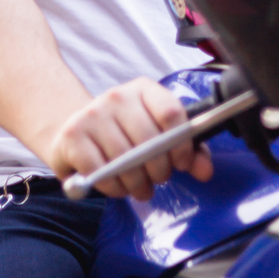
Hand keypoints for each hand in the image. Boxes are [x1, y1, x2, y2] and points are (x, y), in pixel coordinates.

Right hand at [48, 78, 213, 201]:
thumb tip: (206, 171)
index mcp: (144, 90)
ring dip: (136, 184)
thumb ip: (187, 151)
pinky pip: (101, 172)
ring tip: (138, 187)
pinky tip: (116, 185)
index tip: (180, 163)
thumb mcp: (156, 135)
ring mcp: (93, 114)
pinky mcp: (73, 135)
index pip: (171, 113)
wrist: (74, 130)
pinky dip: (113, 187)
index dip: (181, 145)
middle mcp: (118, 96)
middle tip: (156, 180)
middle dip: (159, 171)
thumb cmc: (124, 135)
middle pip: (150, 142)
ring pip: (126, 161)